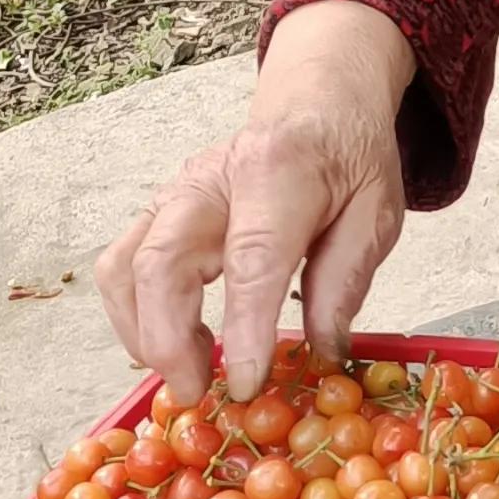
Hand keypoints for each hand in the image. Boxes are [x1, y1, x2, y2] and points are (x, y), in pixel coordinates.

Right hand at [95, 2, 415, 404]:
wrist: (316, 106)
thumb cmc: (347, 158)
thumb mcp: (376, 211)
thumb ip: (347, 277)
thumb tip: (320, 351)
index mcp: (280, 170)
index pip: (252, 257)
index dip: (245, 327)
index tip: (246, 384)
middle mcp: (213, 179)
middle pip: (162, 261)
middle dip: (168, 339)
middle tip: (200, 392)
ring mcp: (175, 193)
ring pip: (125, 266)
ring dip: (144, 333)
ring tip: (193, 372)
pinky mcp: (157, 212)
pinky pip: (121, 267)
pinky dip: (136, 317)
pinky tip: (180, 344)